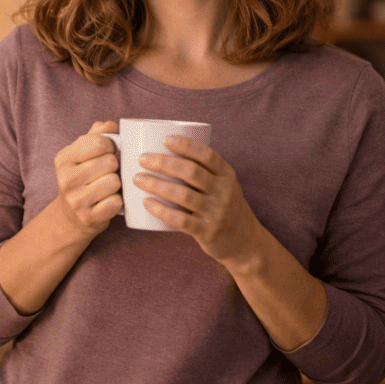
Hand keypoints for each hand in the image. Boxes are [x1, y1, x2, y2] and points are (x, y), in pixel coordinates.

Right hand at [52, 121, 122, 236]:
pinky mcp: (88, 218)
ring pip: (114, 182)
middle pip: (109, 162)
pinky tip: (109, 200)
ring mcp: (75, 200)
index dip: (110, 145)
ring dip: (117, 184)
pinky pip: (115, 202)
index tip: (108, 151)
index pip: (98, 142)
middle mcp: (65, 179)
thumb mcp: (82, 154)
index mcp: (63, 159)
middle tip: (108, 172)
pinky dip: (118, 201)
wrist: (71, 216)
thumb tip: (110, 125)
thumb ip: (96, 135)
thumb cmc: (82, 178)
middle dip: (114, 166)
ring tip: (108, 186)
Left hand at [135, 136, 261, 269]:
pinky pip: (181, 220)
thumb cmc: (226, 208)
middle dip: (163, 163)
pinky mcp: (207, 232)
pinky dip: (161, 210)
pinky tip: (146, 203)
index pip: (208, 155)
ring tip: (137, 179)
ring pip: (183, 195)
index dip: (186, 146)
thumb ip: (204, 172)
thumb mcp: (224, 186)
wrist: (246, 244)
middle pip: (191, 172)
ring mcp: (216, 213)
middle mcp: (224, 192)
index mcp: (227, 175)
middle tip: (142, 159)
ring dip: (157, 185)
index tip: (165, 140)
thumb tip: (164, 153)